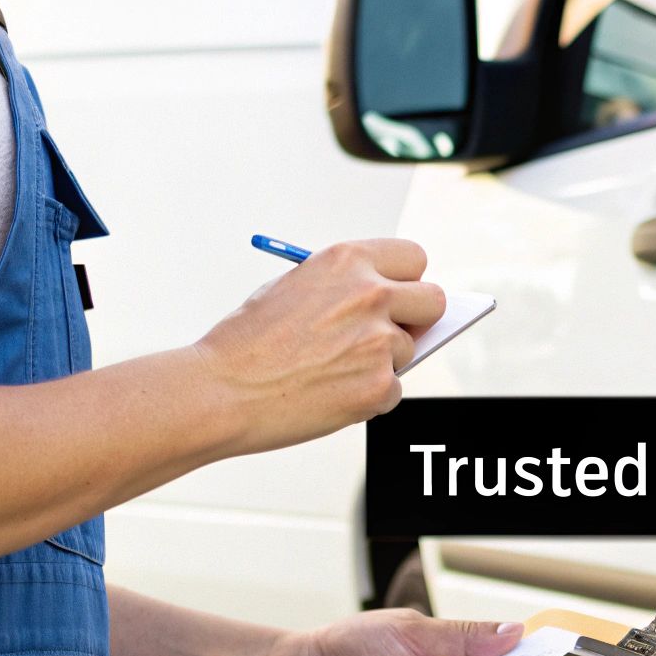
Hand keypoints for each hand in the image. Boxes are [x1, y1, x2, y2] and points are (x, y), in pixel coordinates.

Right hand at [193, 239, 446, 455]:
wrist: (220, 390)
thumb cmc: (248, 341)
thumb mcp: (294, 288)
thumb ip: (345, 288)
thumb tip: (394, 305)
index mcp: (347, 260)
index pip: (414, 258)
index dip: (407, 280)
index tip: (400, 295)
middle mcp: (371, 294)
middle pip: (434, 301)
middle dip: (418, 318)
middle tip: (390, 332)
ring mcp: (379, 341)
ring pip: (407, 352)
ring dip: (380, 363)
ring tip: (330, 370)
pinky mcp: (379, 385)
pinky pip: (393, 391)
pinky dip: (368, 397)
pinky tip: (329, 394)